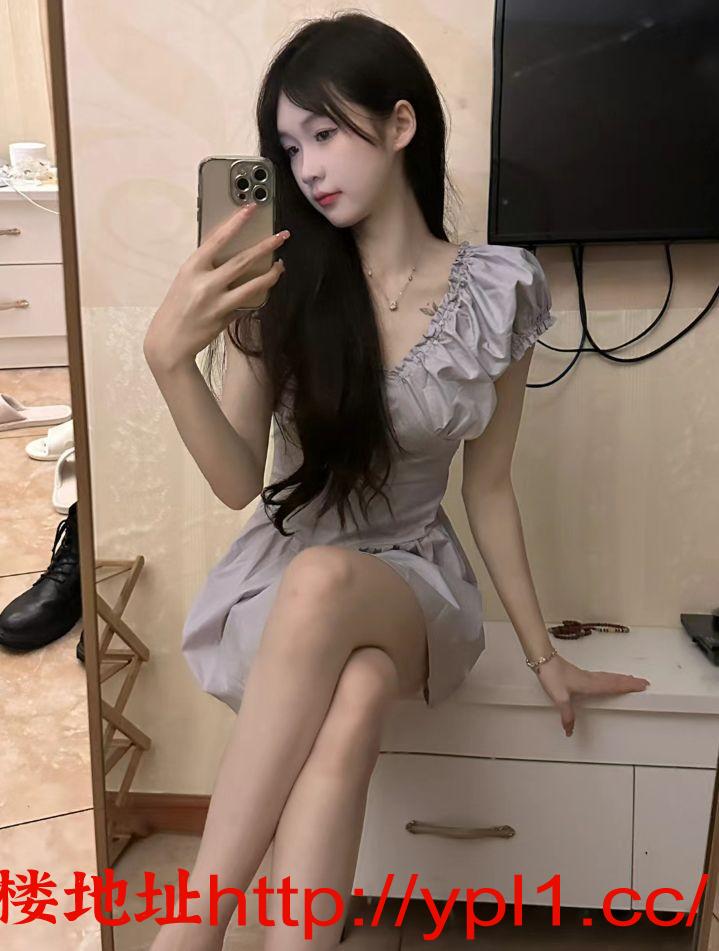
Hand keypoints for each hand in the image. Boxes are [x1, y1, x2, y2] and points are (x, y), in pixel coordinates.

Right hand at [143, 203, 289, 371]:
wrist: (169, 341)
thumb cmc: (177, 308)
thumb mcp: (186, 281)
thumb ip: (206, 269)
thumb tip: (232, 257)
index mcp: (192, 267)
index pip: (218, 239)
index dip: (236, 222)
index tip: (250, 209)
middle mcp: (204, 282)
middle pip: (243, 260)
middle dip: (266, 246)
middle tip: (282, 236)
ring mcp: (216, 301)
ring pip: (252, 284)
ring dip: (271, 274)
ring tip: (281, 266)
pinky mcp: (225, 317)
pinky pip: (247, 303)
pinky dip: (256, 296)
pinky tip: (265, 290)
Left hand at [534, 653, 649, 736]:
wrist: (543, 659)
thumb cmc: (552, 676)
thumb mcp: (559, 698)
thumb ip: (567, 715)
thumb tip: (570, 731)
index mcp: (590, 685)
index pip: (613, 686)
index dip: (628, 686)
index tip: (642, 685)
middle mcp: (591, 679)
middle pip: (614, 680)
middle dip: (629, 682)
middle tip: (644, 682)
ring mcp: (586, 675)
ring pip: (608, 677)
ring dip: (621, 679)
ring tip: (631, 679)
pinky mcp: (581, 674)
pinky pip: (601, 676)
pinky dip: (610, 677)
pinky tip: (609, 679)